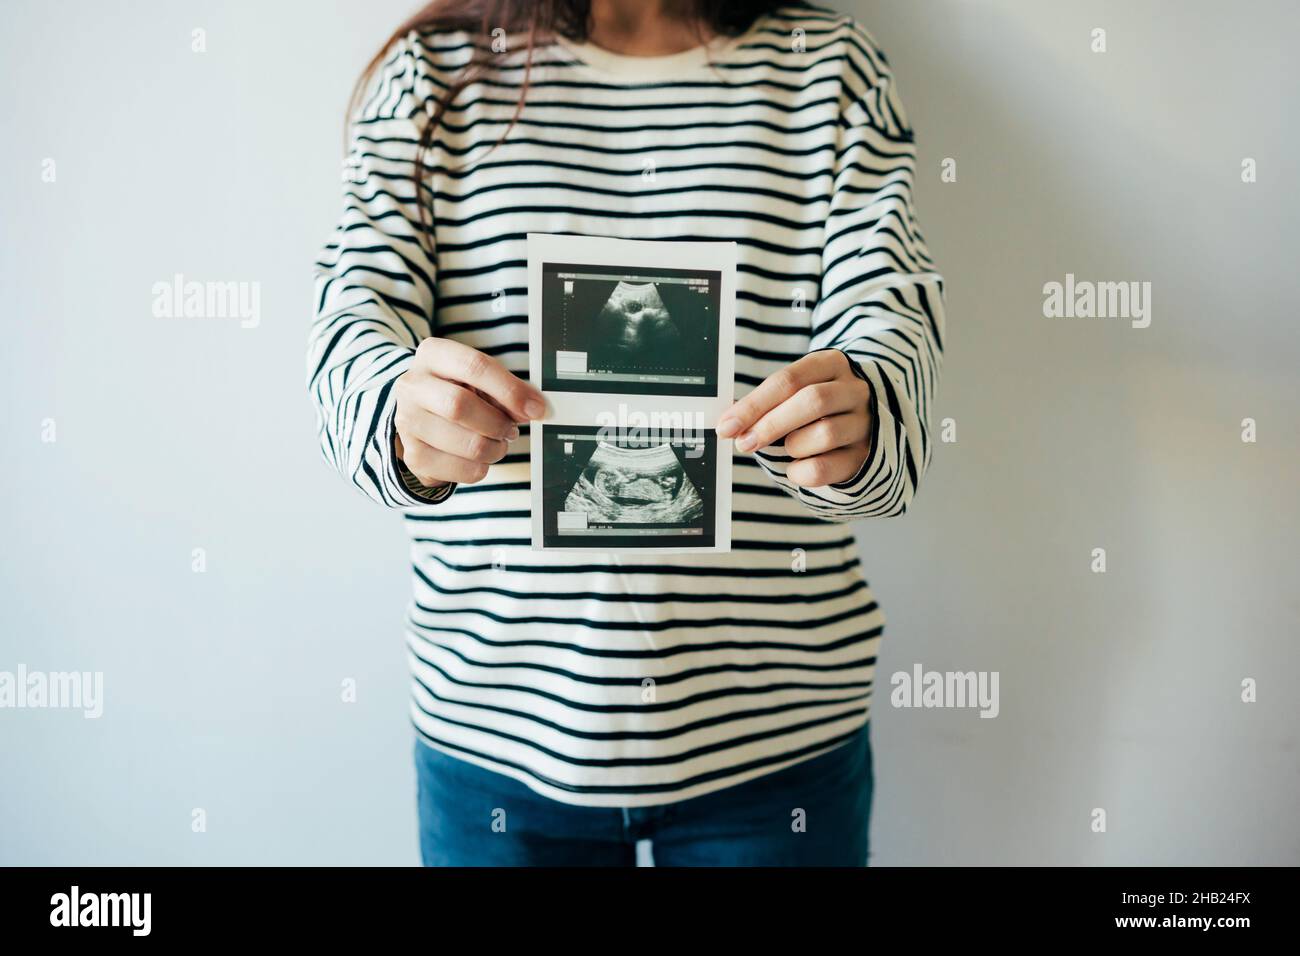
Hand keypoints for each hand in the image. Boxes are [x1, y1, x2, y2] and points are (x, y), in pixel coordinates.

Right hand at [394, 338, 545, 487]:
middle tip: (512, 430)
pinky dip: (482, 467)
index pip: (474, 366)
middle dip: (497, 423)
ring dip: (495, 448)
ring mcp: (407, 422)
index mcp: (433, 355)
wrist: (422, 417)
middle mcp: (412, 386)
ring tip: (498, 443)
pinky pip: (462, 470)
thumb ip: (506, 389)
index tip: (535, 409)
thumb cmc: (458, 392)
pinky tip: (479, 457)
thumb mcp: (479, 380)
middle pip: (460, 406)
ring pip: (467, 443)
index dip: (510, 390)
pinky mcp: (414, 456)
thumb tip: (535, 407)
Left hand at [717, 350, 872, 487]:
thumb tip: (729, 423)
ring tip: (787, 448)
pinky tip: (796, 469)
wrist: (860, 422)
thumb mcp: (794, 392)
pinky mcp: (865, 454)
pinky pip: (828, 467)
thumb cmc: (814, 406)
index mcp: (831, 364)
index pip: (789, 380)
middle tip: (744, 443)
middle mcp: (854, 390)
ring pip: (825, 433)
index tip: (727, 426)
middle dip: (770, 425)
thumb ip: (766, 403)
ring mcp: (864, 422)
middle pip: (812, 401)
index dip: (754, 405)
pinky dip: (802, 472)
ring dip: (793, 446)